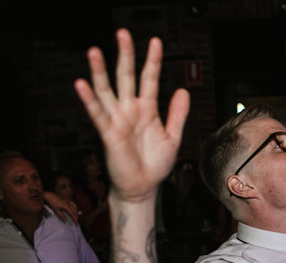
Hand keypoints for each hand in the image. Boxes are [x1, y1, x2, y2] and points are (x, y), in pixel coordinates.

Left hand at [44, 191, 78, 224]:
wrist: (49, 196)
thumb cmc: (52, 203)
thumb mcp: (56, 210)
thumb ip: (61, 216)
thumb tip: (65, 221)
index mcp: (67, 207)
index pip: (72, 214)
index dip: (75, 220)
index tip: (76, 224)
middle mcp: (69, 204)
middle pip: (75, 212)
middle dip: (76, 217)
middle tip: (76, 222)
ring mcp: (69, 202)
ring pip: (75, 208)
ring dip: (76, 213)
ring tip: (76, 217)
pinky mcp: (67, 200)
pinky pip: (73, 204)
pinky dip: (75, 208)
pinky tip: (75, 210)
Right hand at [74, 29, 189, 202]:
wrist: (143, 187)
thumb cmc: (155, 164)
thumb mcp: (172, 137)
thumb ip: (177, 114)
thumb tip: (183, 91)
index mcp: (147, 109)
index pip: (149, 79)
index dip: (152, 61)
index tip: (155, 41)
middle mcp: (130, 110)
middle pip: (126, 77)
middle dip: (125, 55)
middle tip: (122, 33)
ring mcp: (117, 120)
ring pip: (107, 90)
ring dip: (99, 71)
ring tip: (95, 51)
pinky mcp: (108, 133)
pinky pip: (97, 114)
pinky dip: (89, 99)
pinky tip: (82, 83)